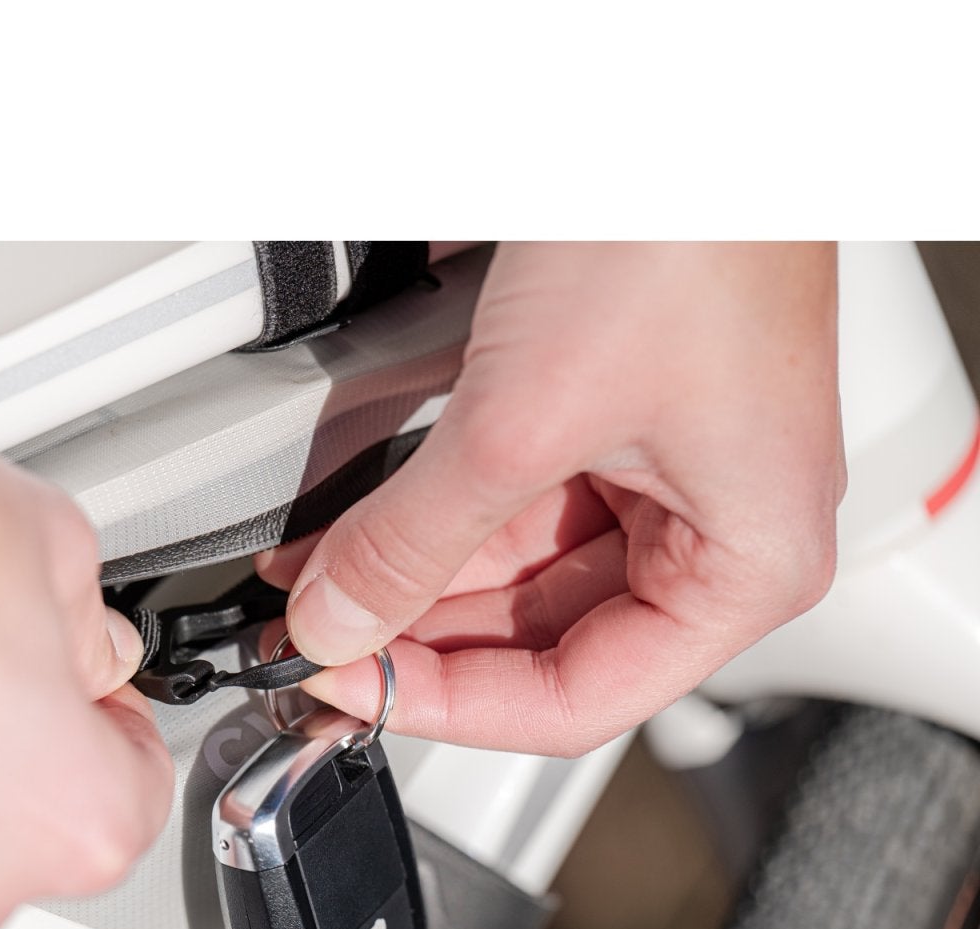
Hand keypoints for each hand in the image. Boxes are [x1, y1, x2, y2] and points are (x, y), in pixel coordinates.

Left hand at [258, 243, 843, 755]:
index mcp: (745, 566)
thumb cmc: (683, 226)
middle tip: (315, 645)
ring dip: (406, 585)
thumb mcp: (521, 420)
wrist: (679, 94)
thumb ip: (414, 541)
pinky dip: (423, 524)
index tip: (352, 692)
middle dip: (416, 641)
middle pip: (538, 643)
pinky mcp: (601, 426)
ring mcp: (653, 479)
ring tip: (310, 595)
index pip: (579, 700)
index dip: (452, 708)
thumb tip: (335, 622)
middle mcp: (708, 535)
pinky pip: (503, 508)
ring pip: (510, 579)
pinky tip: (348, 542)